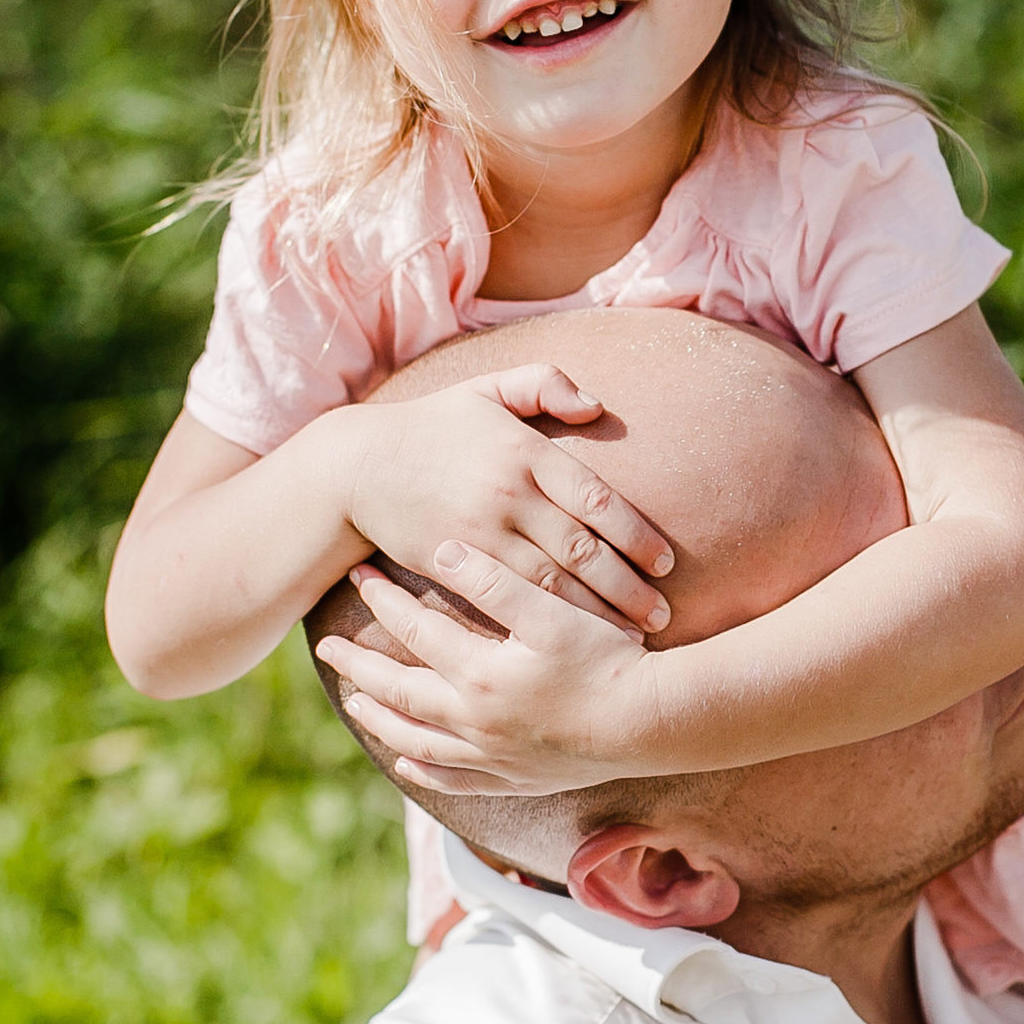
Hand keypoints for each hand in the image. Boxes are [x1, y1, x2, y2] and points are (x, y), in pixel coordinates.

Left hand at [314, 544, 672, 793]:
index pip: (415, 631)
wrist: (651, 723)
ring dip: (381, 718)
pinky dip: (424, 769)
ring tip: (354, 703)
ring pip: (417, 739)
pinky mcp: (515, 777)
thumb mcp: (551, 612)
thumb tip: (440, 552)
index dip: (384, 602)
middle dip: (360, 666)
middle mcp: (474, 721)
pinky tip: (407, 762)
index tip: (360, 578)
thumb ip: (495, 582)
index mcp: (478, 675)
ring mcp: (492, 755)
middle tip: (327, 646)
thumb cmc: (606, 661)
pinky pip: (455, 778)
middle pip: (399, 691)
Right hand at [341, 364, 674, 633]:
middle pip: (583, 550)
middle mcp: (508, 493)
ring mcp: (480, 532)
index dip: (637, 535)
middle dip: (629, 587)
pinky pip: (510, 598)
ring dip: (597, 614)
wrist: (356, 466)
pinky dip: (549, 622)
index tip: (667, 562)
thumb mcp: (486, 389)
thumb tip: (596, 405)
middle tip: (663, 614)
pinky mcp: (454, 562)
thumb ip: (544, 384)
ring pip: (552, 583)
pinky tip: (574, 639)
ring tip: (632, 637)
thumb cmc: (431, 426)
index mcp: (524, 451)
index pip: (597, 499)